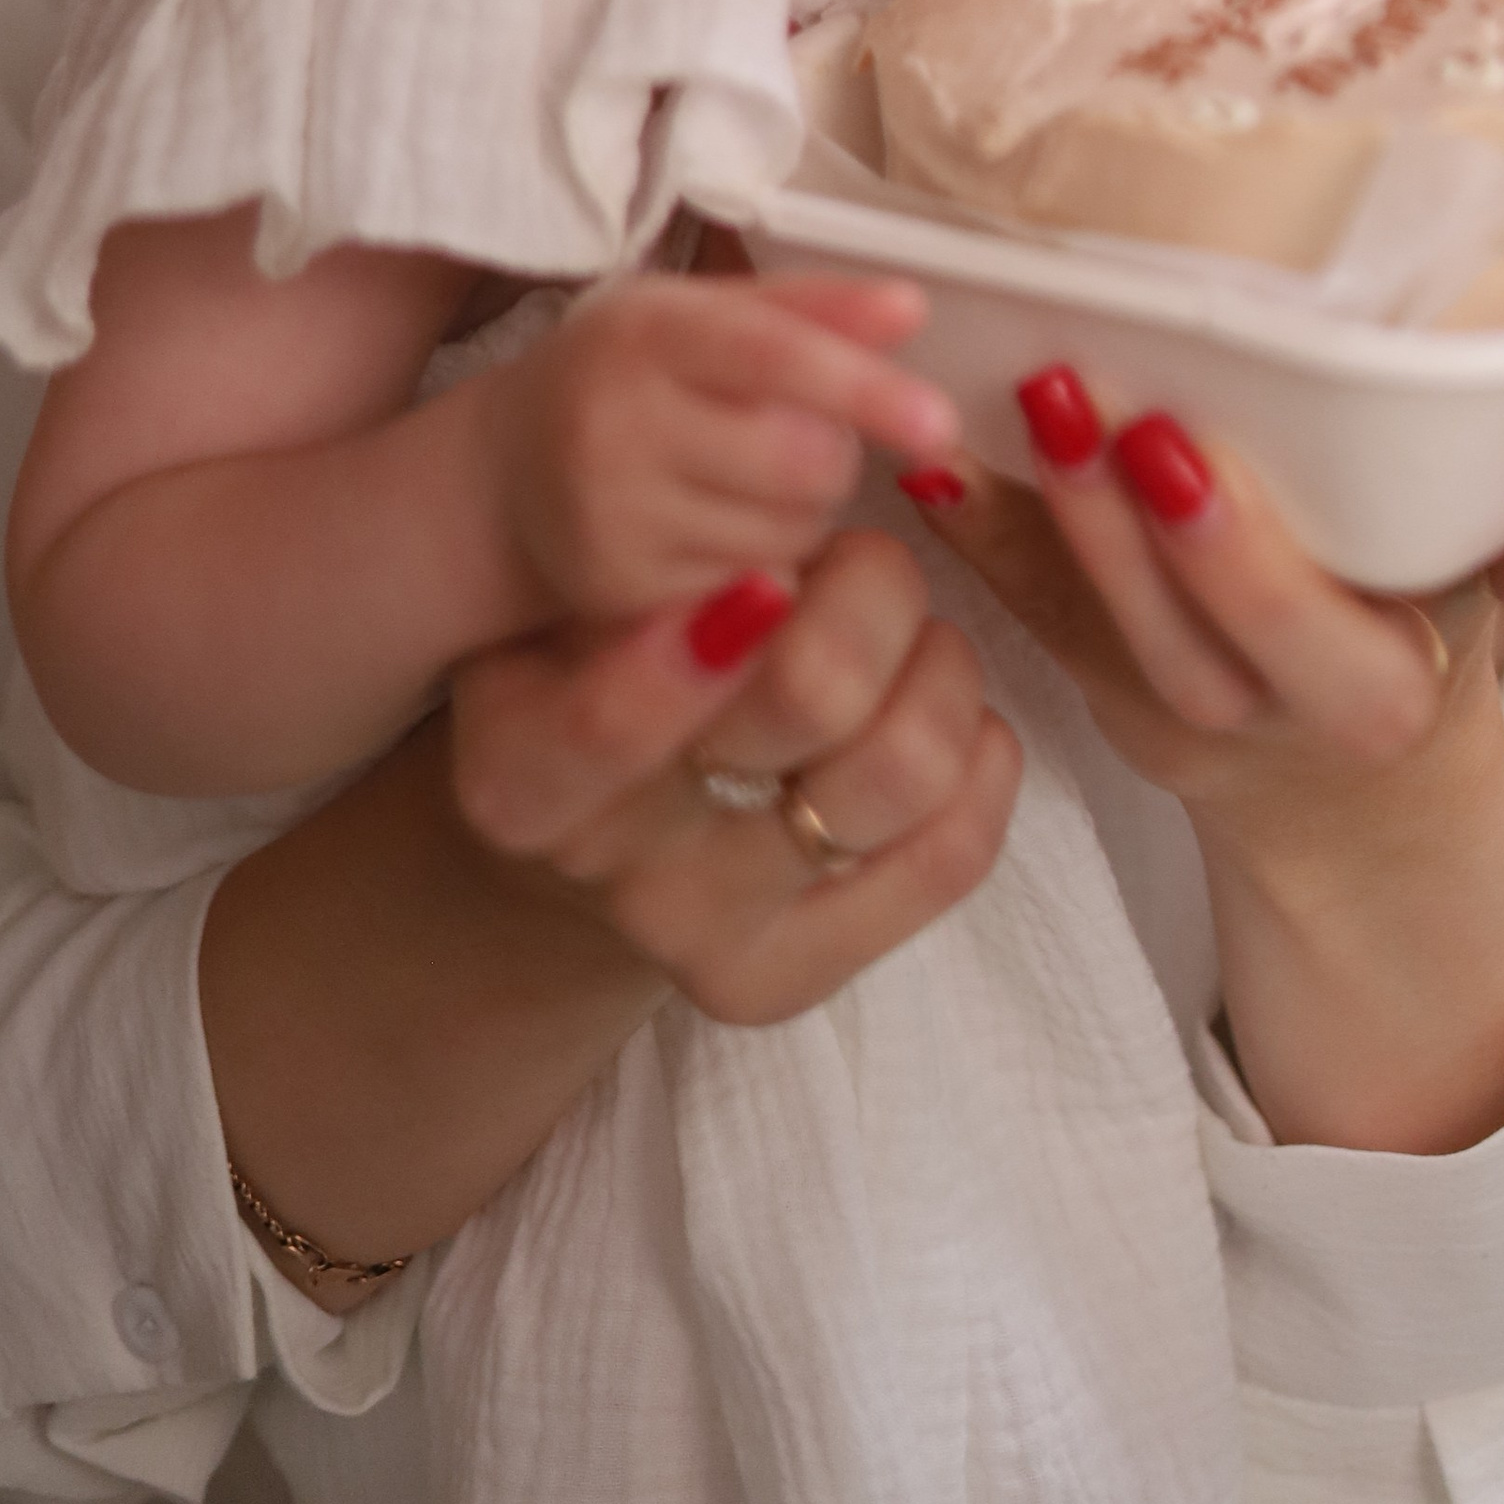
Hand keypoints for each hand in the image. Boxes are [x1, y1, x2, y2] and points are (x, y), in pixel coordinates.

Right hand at [202, 518, 1022, 1290]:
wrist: (592, 828)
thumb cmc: (600, 664)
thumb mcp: (585, 598)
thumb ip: (660, 558)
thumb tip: (799, 532)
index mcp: (522, 772)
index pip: (613, 724)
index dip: (719, 636)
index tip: (775, 571)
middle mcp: (608, 869)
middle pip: (809, 697)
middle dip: (869, 590)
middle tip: (857, 564)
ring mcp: (706, 936)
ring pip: (900, 765)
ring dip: (938, 667)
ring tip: (907, 639)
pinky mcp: (803, 972)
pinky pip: (952, 851)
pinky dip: (981, 755)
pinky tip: (947, 714)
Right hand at [490, 264, 961, 619]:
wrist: (504, 473)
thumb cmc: (632, 375)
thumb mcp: (705, 315)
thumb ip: (813, 307)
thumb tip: (913, 306)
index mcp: (646, 331)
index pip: (772, 356)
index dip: (864, 388)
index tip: (939, 422)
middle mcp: (615, 422)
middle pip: (802, 460)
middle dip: (831, 451)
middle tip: (795, 433)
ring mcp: (612, 516)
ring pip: (789, 532)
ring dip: (802, 509)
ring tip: (745, 477)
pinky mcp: (619, 592)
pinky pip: (752, 587)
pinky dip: (764, 563)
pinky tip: (714, 526)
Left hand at [918, 373, 1503, 1152]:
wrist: (1350, 781)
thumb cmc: (1431, 618)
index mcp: (1389, 692)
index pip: (1320, 643)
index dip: (1245, 561)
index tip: (1187, 448)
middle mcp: (1277, 723)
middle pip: (1196, 648)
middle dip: (1135, 533)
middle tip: (1091, 404)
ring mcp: (1173, 719)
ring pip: (1104, 642)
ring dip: (1055, 524)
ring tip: (1025, 402)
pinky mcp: (1098, 694)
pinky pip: (1032, 623)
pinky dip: (983, 541)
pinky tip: (938, 462)